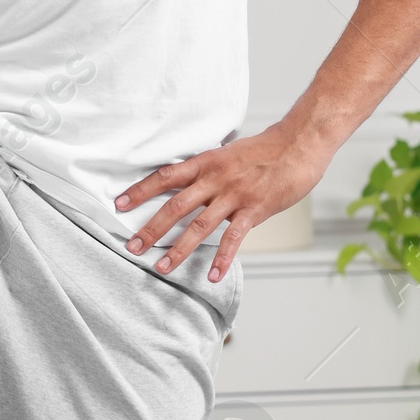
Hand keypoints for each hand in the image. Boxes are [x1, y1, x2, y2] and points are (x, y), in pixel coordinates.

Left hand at [114, 127, 328, 281]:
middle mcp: (215, 178)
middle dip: (151, 228)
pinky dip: (222, 258)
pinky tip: (213, 276)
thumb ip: (209, 170)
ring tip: (161, 267)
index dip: (140, 190)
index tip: (119, 203)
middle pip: (175, 205)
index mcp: (206, 162)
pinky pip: (234, 238)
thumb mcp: (229, 153)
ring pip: (199, 225)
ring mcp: (234, 195)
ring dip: (178, 249)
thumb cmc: (266, 149)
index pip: (165, 176)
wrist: (299, 144)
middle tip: (131, 247)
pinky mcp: (254, 209)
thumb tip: (190, 181)